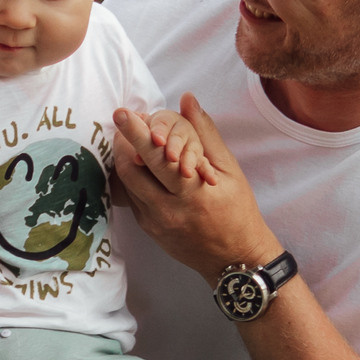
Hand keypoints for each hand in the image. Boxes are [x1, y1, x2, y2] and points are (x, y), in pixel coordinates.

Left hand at [111, 94, 280, 279]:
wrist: (235, 259)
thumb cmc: (238, 210)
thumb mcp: (230, 170)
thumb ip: (205, 134)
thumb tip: (187, 100)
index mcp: (193, 191)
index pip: (156, 157)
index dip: (136, 133)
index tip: (123, 113)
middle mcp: (169, 209)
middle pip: (132, 170)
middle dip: (122, 142)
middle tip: (122, 122)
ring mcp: (155, 222)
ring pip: (127, 185)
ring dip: (124, 159)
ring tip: (128, 140)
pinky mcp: (148, 229)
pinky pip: (132, 199)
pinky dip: (131, 179)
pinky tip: (138, 166)